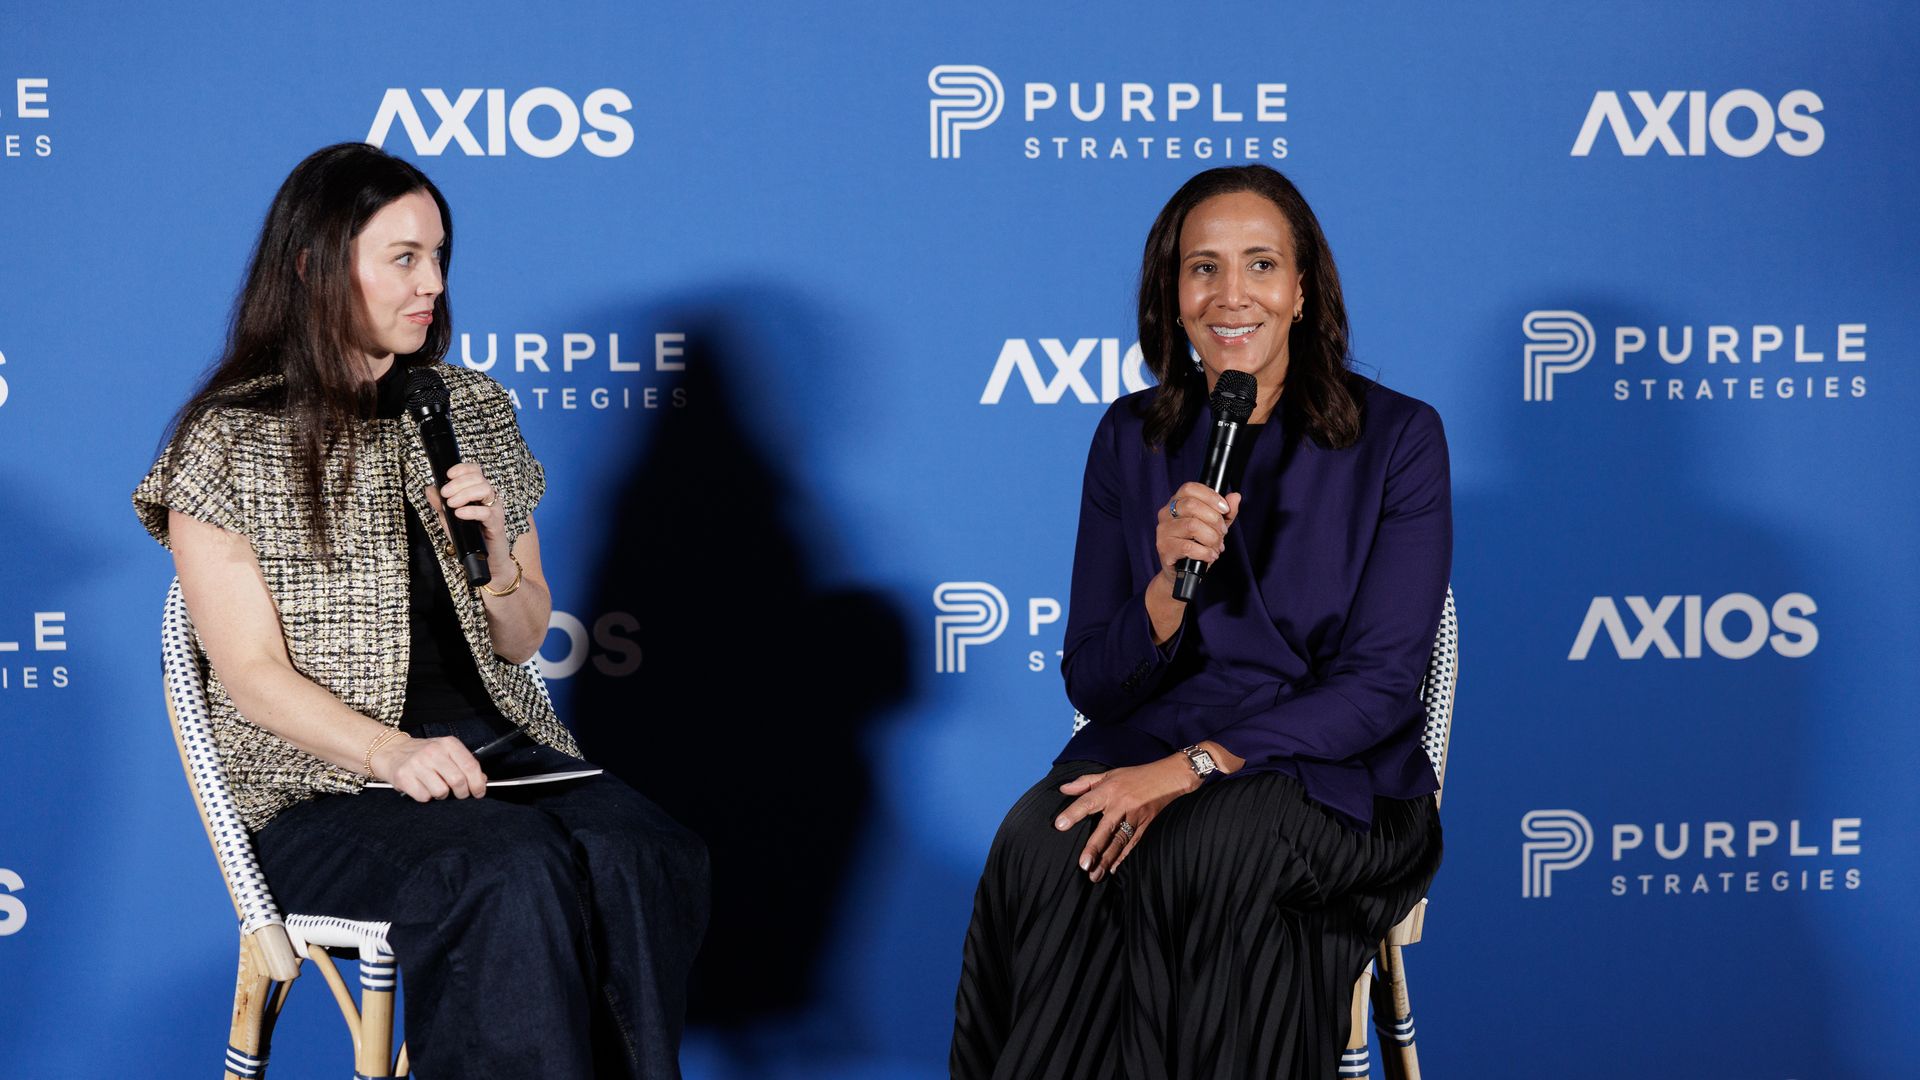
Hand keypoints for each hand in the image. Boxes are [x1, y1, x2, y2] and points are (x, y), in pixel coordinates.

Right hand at [373, 733, 488, 801]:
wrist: (391, 751)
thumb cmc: (424, 754)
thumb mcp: (447, 752)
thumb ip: (465, 764)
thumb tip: (482, 781)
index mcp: (448, 744)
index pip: (470, 766)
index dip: (478, 783)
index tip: (479, 793)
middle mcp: (433, 751)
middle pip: (458, 781)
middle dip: (462, 793)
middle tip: (459, 794)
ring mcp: (417, 763)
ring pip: (441, 792)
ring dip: (442, 795)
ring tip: (436, 787)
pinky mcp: (403, 776)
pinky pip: (424, 797)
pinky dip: (426, 797)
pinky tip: (422, 787)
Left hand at [425, 462, 510, 568]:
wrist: (485, 559)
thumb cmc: (470, 537)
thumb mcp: (449, 519)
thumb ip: (440, 504)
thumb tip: (430, 489)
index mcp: (478, 492)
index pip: (475, 470)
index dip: (462, 469)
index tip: (448, 475)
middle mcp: (489, 497)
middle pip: (478, 478)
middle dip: (458, 483)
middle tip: (445, 494)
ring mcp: (494, 509)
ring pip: (484, 489)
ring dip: (464, 494)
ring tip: (451, 504)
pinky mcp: (497, 523)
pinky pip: (486, 512)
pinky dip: (471, 511)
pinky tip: (460, 513)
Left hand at [1053, 756, 1201, 882]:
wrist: (1169, 778)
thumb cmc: (1135, 776)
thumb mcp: (1109, 774)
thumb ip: (1085, 782)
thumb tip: (1063, 789)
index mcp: (1109, 790)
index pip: (1087, 801)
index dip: (1073, 813)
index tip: (1059, 825)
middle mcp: (1121, 804)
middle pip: (1106, 828)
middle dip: (1094, 847)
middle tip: (1083, 864)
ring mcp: (1135, 817)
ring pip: (1119, 841)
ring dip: (1107, 859)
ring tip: (1095, 875)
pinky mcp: (1146, 826)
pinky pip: (1133, 844)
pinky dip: (1122, 857)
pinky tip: (1112, 869)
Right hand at [1155, 482, 1242, 584]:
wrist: (1182, 571)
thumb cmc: (1197, 545)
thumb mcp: (1215, 526)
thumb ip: (1226, 512)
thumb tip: (1235, 497)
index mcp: (1177, 503)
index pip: (1190, 488)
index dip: (1211, 496)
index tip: (1224, 509)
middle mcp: (1166, 514)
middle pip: (1192, 505)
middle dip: (1214, 520)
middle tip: (1222, 533)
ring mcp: (1163, 531)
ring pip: (1192, 526)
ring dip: (1211, 538)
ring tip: (1216, 546)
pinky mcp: (1164, 548)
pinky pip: (1189, 547)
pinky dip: (1205, 552)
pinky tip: (1210, 556)